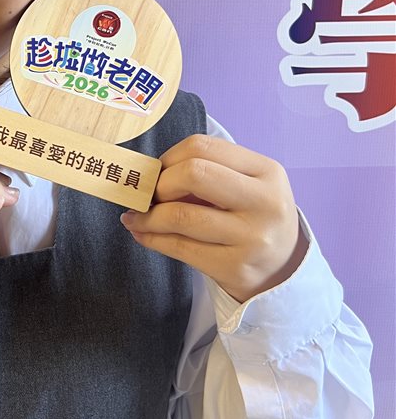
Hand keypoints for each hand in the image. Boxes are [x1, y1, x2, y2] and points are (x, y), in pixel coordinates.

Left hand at [121, 134, 306, 302]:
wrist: (282, 272)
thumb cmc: (252, 219)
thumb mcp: (245, 187)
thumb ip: (207, 173)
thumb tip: (147, 175)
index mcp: (267, 171)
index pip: (203, 147)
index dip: (169, 157)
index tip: (156, 172)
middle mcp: (265, 202)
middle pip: (193, 173)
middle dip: (159, 183)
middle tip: (148, 196)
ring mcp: (253, 237)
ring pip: (180, 215)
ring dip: (147, 216)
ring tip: (135, 217)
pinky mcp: (235, 267)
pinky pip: (179, 247)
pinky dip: (151, 238)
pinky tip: (143, 234)